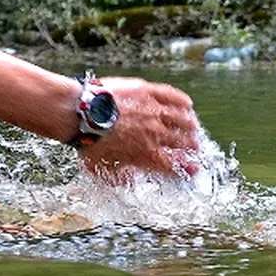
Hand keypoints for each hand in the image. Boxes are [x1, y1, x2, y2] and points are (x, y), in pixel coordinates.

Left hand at [77, 77, 200, 182]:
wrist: (80, 113)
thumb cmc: (88, 140)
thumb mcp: (101, 168)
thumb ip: (118, 178)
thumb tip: (128, 183)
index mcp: (147, 155)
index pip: (174, 165)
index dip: (187, 168)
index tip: (193, 168)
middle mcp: (156, 134)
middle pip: (182, 141)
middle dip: (190, 145)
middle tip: (194, 145)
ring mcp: (153, 111)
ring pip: (181, 118)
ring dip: (189, 124)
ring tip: (193, 125)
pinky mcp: (147, 92)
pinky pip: (172, 96)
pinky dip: (182, 100)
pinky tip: (187, 103)